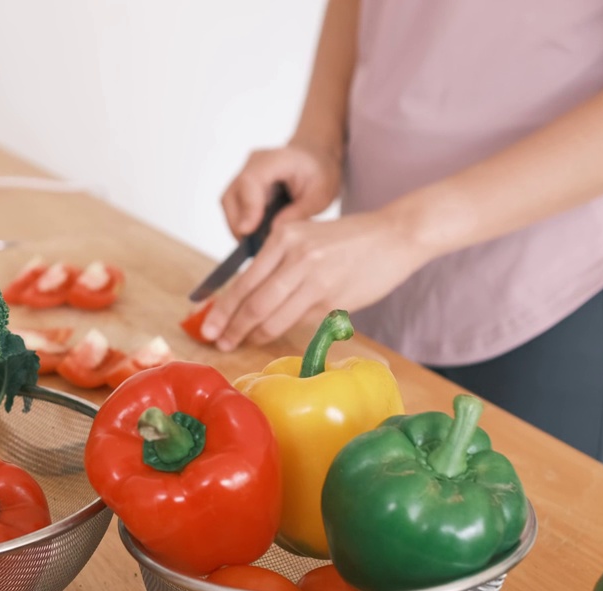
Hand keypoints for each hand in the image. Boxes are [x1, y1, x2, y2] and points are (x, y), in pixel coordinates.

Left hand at [201, 210, 432, 350]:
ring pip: (273, 316)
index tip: (208, 326)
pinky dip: (283, 330)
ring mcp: (315, 278)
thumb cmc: (348, 241)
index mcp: (283, 237)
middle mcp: (296, 255)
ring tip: (240, 343)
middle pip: (252, 302)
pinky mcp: (333, 298)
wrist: (394, 235)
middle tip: (218, 342)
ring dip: (253, 334)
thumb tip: (247, 300)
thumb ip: (278, 264)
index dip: (223, 308)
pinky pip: (300, 321)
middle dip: (231, 327)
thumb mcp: (306, 239)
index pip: (243, 280)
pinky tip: (272, 335)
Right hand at [221, 144, 339, 236]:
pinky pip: (233, 206)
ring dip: (238, 225)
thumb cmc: (320, 172)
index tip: (248, 231)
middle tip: (254, 246)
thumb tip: (273, 231)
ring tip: (256, 244)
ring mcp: (245, 174)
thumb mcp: (320, 194)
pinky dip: (242, 222)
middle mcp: (253, 164)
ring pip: (229, 203)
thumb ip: (298, 212)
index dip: (247, 208)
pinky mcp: (242, 186)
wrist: (315, 157)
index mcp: (274, 159)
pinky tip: (256, 235)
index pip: (249, 182)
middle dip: (239, 223)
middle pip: (232, 194)